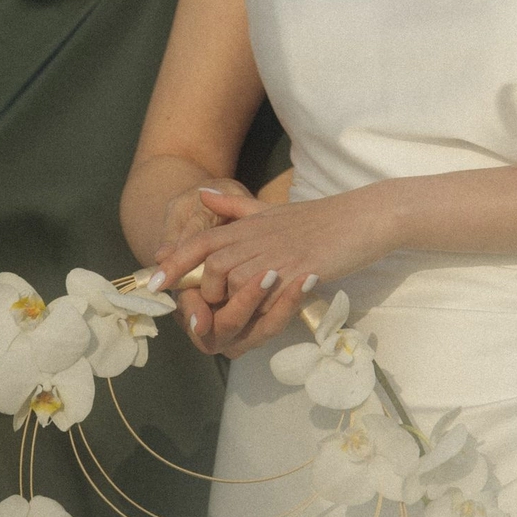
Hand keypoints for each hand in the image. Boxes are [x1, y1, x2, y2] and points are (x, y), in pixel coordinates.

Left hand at [152, 184, 395, 357]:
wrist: (362, 218)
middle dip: (203, 297)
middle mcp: (254, 238)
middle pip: (209, 270)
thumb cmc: (319, 219)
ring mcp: (274, 255)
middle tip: (204, 318)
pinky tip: (263, 317)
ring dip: (231, 306)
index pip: (198, 242)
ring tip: (239, 320)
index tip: (155, 284)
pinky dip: (258, 309)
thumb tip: (203, 195)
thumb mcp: (270, 211)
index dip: (173, 263)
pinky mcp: (296, 270)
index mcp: (245, 226)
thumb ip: (235, 209)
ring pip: (232, 284)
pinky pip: (265, 296)